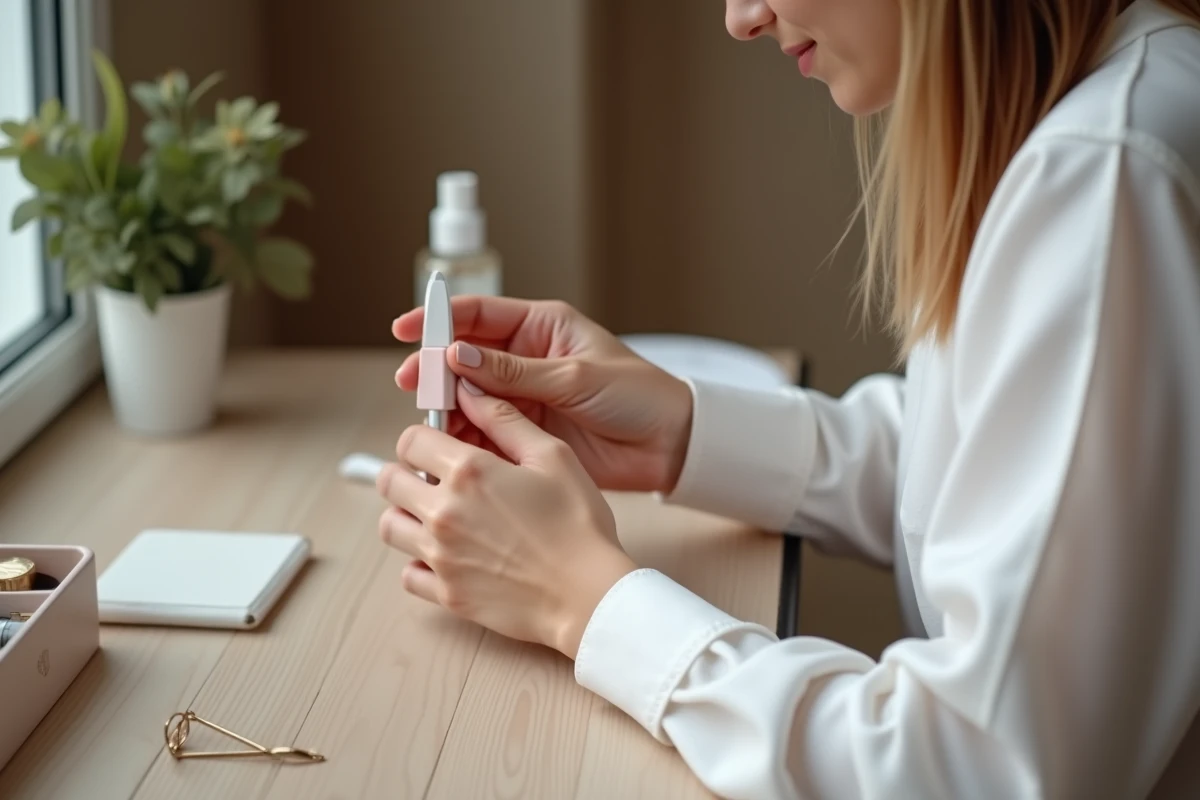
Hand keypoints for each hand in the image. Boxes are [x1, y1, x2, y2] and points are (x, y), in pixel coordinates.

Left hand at [376, 381, 637, 658]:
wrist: (590, 596)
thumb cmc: (579, 525)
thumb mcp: (554, 456)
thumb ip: (506, 419)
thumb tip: (471, 390)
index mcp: (468, 472)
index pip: (410, 441)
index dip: (423, 437)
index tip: (439, 445)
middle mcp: (444, 512)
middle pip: (389, 481)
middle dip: (407, 472)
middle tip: (437, 479)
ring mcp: (440, 556)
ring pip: (390, 526)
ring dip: (408, 515)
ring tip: (440, 516)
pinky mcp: (446, 594)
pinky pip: (408, 574)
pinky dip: (420, 563)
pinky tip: (449, 555)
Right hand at [393, 296, 693, 493]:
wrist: (670, 444)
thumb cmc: (639, 395)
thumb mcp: (576, 376)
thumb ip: (515, 372)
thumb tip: (459, 357)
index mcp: (541, 327)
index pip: (478, 315)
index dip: (439, 320)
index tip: (406, 330)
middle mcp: (526, 359)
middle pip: (464, 359)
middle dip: (435, 371)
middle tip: (413, 386)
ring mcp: (524, 396)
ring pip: (470, 397)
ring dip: (448, 408)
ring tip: (434, 422)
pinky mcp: (526, 432)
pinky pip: (485, 431)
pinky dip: (467, 438)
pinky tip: (454, 445)